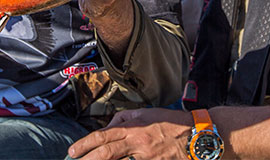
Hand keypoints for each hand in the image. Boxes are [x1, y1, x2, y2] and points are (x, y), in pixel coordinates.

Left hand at [68, 107, 191, 159]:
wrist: (196, 136)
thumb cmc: (172, 123)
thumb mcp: (147, 114)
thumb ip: (126, 118)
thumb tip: (109, 126)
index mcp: (134, 127)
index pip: (103, 135)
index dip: (85, 144)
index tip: (73, 151)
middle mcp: (137, 143)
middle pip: (106, 152)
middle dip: (87, 159)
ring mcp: (146, 157)